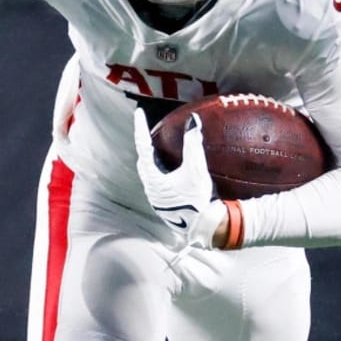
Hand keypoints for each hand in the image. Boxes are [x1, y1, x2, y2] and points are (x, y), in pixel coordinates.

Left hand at [132, 108, 221, 247]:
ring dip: (153, 159)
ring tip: (160, 149)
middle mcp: (150, 188)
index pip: (143, 146)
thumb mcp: (196, 170)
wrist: (201, 227)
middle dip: (145, 145)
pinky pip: (157, 181)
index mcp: (153, 178)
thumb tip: (193, 122)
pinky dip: (160, 170)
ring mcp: (155, 198)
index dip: (140, 128)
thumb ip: (193, 145)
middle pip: (143, 161)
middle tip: (149, 131)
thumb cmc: (197, 200)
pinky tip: (171, 170)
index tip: (139, 113)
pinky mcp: (163, 204)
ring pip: (149, 173)